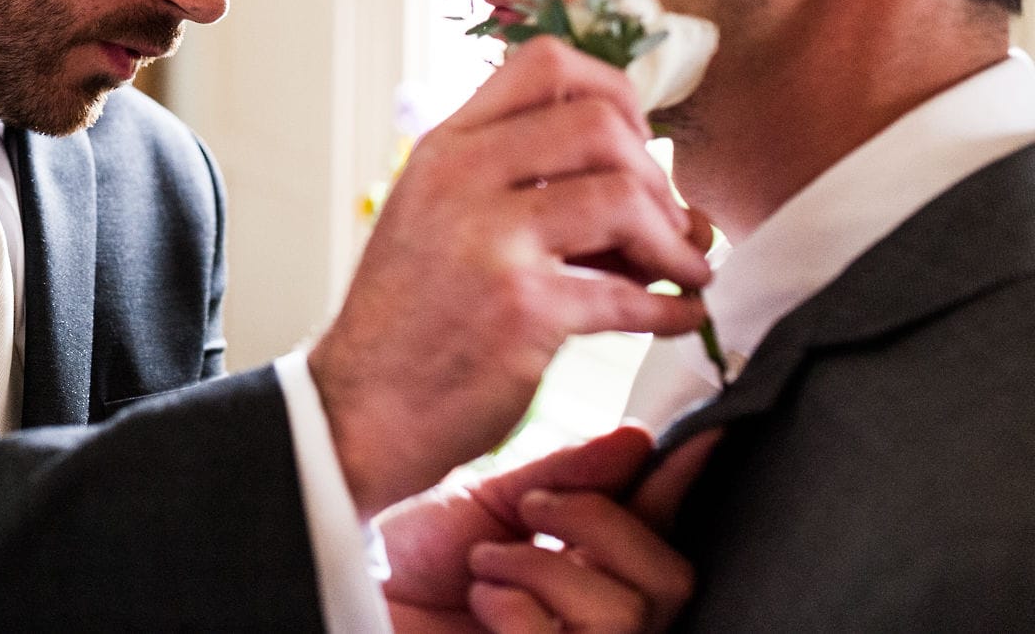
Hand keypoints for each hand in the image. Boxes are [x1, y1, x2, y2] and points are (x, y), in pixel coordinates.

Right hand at [310, 37, 711, 515]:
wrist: (360, 408)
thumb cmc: (410, 319)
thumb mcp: (438, 218)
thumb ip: (519, 185)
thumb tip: (655, 188)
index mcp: (444, 147)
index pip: (544, 65)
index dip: (613, 93)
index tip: (637, 141)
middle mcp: (462, 178)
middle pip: (600, 123)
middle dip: (655, 174)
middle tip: (666, 222)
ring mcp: (490, 241)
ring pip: (624, 196)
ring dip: (675, 241)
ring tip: (683, 271)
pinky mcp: (523, 309)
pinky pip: (629, 295)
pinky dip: (671, 308)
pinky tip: (676, 318)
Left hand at [380, 426, 719, 632]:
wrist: (346, 577)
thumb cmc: (406, 555)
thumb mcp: (490, 501)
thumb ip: (566, 476)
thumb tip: (639, 439)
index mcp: (587, 563)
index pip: (661, 525)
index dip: (684, 481)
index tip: (703, 434)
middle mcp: (592, 613)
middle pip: (669, 580)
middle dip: (599, 527)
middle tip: (533, 510)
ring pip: (628, 614)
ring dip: (542, 571)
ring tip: (486, 562)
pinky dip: (515, 609)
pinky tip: (479, 599)